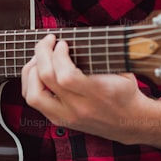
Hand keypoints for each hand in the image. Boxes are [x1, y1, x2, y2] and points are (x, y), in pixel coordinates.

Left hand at [21, 34, 145, 141]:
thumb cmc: (126, 93)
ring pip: (33, 96)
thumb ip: (101, 56)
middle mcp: (79, 108)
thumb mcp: (122, 70)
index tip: (62, 43)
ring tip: (38, 58)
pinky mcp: (60, 120)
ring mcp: (67, 116)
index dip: (58, 55)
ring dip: (31, 72)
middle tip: (48, 42)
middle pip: (46, 80)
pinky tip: (38, 73)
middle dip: (42, 54)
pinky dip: (31, 84)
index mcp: (97, 93)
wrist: (129, 122)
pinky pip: (35, 102)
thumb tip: (77, 37)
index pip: (66, 76)